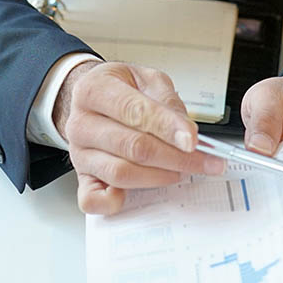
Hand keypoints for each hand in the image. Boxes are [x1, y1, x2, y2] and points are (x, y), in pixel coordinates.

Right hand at [56, 61, 224, 214]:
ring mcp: (78, 152)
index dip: (166, 127)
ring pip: (120, 173)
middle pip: (131, 146)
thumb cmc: (121, 90)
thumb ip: (166, 100)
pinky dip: (113, 203)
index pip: (133, 111)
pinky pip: (92, 200)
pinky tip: (131, 196)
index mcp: (93, 90)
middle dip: (174, 157)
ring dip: (159, 176)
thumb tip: (185, 133)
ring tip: (181, 170)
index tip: (193, 140)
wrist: (94, 99)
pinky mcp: (82, 177)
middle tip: (204, 161)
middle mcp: (81, 123)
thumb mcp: (146, 79)